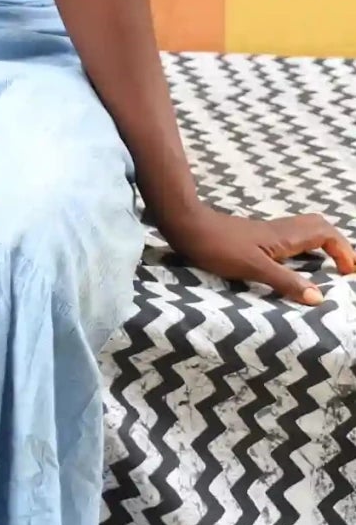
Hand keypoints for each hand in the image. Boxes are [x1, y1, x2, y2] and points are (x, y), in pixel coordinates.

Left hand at [163, 203, 355, 304]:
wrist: (186, 226)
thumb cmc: (217, 246)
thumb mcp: (253, 268)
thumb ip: (285, 281)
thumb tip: (319, 298)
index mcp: (284, 236)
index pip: (325, 233)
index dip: (343, 250)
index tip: (349, 273)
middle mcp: (279, 232)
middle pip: (318, 228)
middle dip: (337, 246)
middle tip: (344, 271)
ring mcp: (266, 234)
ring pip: (303, 234)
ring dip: (320, 249)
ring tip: (327, 273)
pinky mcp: (254, 240)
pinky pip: (288, 242)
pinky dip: (301, 253)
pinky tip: (293, 271)